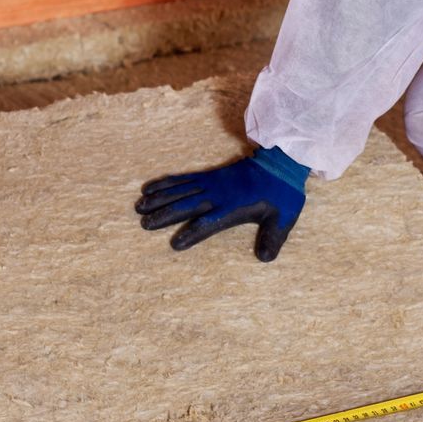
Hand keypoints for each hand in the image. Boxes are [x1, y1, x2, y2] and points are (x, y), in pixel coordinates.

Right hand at [134, 147, 309, 261]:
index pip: (209, 222)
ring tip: (138, 207)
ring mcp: (211, 183)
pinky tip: (148, 188)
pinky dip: (165, 183)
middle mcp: (218, 194)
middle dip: (165, 214)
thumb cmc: (281, 194)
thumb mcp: (284, 217)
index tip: (175, 244)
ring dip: (159, 199)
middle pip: (186, 205)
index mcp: (233, 206)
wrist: (280, 163)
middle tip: (144, 224)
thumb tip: (265, 258)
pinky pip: (183, 179)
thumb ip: (273, 237)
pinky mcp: (208, 176)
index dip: (192, 233)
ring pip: (180, 191)